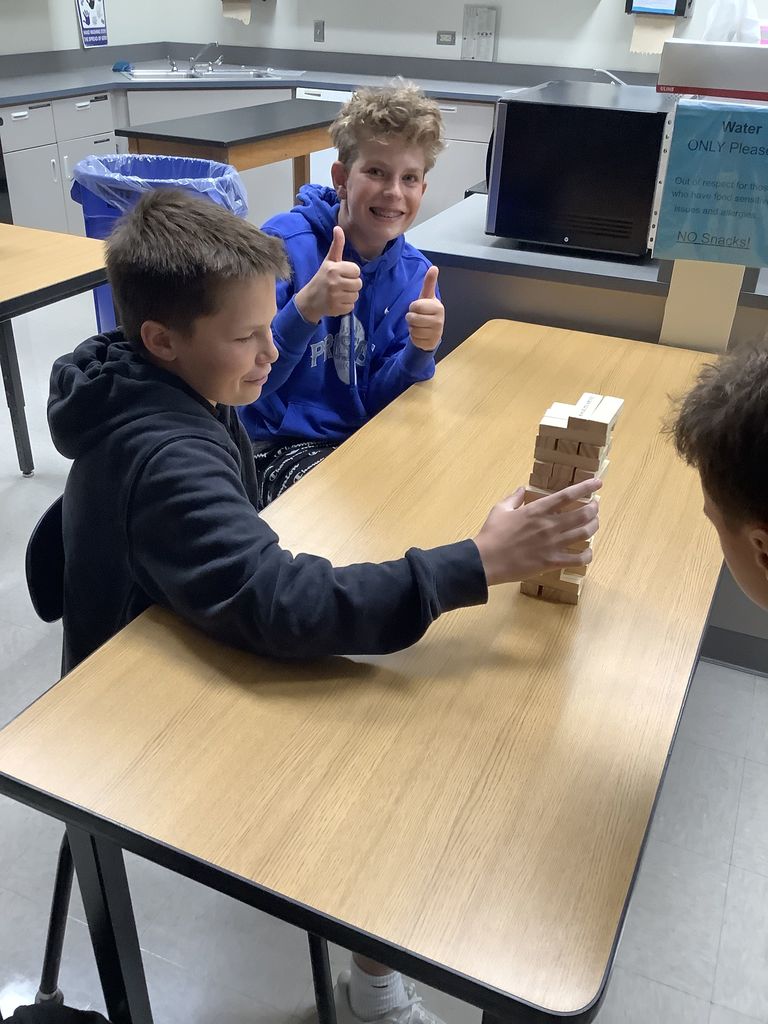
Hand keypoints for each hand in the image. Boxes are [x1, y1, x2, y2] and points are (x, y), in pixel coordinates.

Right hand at [294, 225, 361, 323]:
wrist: (310, 299)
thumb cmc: (322, 278)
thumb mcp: (329, 261)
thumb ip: (337, 245)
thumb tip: (338, 227)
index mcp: (334, 269)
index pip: (357, 271)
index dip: (352, 273)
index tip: (343, 274)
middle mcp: (334, 282)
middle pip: (359, 284)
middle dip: (352, 285)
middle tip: (341, 285)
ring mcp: (335, 297)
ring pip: (356, 296)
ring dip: (350, 295)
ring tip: (339, 293)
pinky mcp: (336, 308)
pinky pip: (351, 306)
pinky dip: (346, 305)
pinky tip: (337, 301)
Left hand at [406, 266, 443, 351]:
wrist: (432, 331)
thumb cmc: (427, 311)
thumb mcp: (427, 297)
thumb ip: (429, 283)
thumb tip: (434, 267)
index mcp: (438, 307)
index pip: (416, 306)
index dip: (413, 307)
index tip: (418, 308)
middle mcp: (439, 321)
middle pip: (413, 318)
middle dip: (411, 318)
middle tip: (417, 317)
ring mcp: (436, 333)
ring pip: (413, 329)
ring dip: (412, 328)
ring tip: (419, 325)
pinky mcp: (430, 343)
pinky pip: (414, 339)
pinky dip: (414, 337)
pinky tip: (420, 334)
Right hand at [473, 478, 601, 586]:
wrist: (486, 560)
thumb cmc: (492, 533)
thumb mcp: (500, 509)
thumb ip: (514, 497)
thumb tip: (521, 488)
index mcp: (537, 510)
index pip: (568, 495)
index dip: (586, 487)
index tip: (598, 483)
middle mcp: (549, 525)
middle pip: (583, 514)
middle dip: (594, 509)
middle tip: (595, 507)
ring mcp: (553, 544)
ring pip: (585, 533)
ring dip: (594, 527)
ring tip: (594, 524)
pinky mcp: (552, 562)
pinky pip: (578, 559)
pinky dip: (587, 555)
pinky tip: (587, 552)